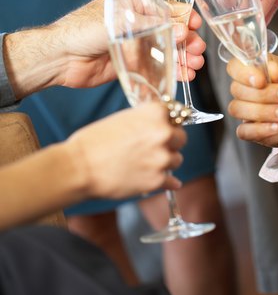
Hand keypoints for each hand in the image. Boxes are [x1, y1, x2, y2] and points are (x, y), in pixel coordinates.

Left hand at [51, 0, 205, 88]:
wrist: (59, 58)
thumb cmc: (82, 30)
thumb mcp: (119, 21)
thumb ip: (151, 26)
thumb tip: (181, 31)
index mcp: (133, 4)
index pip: (165, 7)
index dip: (184, 16)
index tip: (196, 26)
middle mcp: (138, 24)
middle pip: (170, 30)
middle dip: (187, 40)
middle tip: (198, 50)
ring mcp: (136, 45)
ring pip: (167, 49)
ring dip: (183, 56)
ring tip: (196, 65)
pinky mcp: (133, 64)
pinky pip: (157, 66)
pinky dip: (173, 70)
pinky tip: (186, 75)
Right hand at [67, 101, 186, 197]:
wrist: (80, 167)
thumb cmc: (94, 140)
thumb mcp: (123, 118)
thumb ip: (145, 120)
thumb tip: (159, 125)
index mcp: (155, 113)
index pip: (175, 114)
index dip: (167, 121)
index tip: (163, 126)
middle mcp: (164, 133)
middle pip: (180, 137)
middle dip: (170, 142)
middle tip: (153, 146)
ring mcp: (162, 158)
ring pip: (176, 159)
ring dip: (165, 161)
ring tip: (145, 163)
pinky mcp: (158, 180)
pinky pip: (172, 181)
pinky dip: (166, 181)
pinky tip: (156, 178)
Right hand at [226, 55, 277, 146]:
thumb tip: (272, 68)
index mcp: (257, 70)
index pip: (235, 67)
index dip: (243, 73)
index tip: (261, 80)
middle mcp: (248, 89)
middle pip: (236, 89)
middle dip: (262, 94)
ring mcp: (247, 110)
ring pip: (237, 109)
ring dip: (262, 112)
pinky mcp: (251, 130)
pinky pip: (243, 132)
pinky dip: (260, 129)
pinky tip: (277, 127)